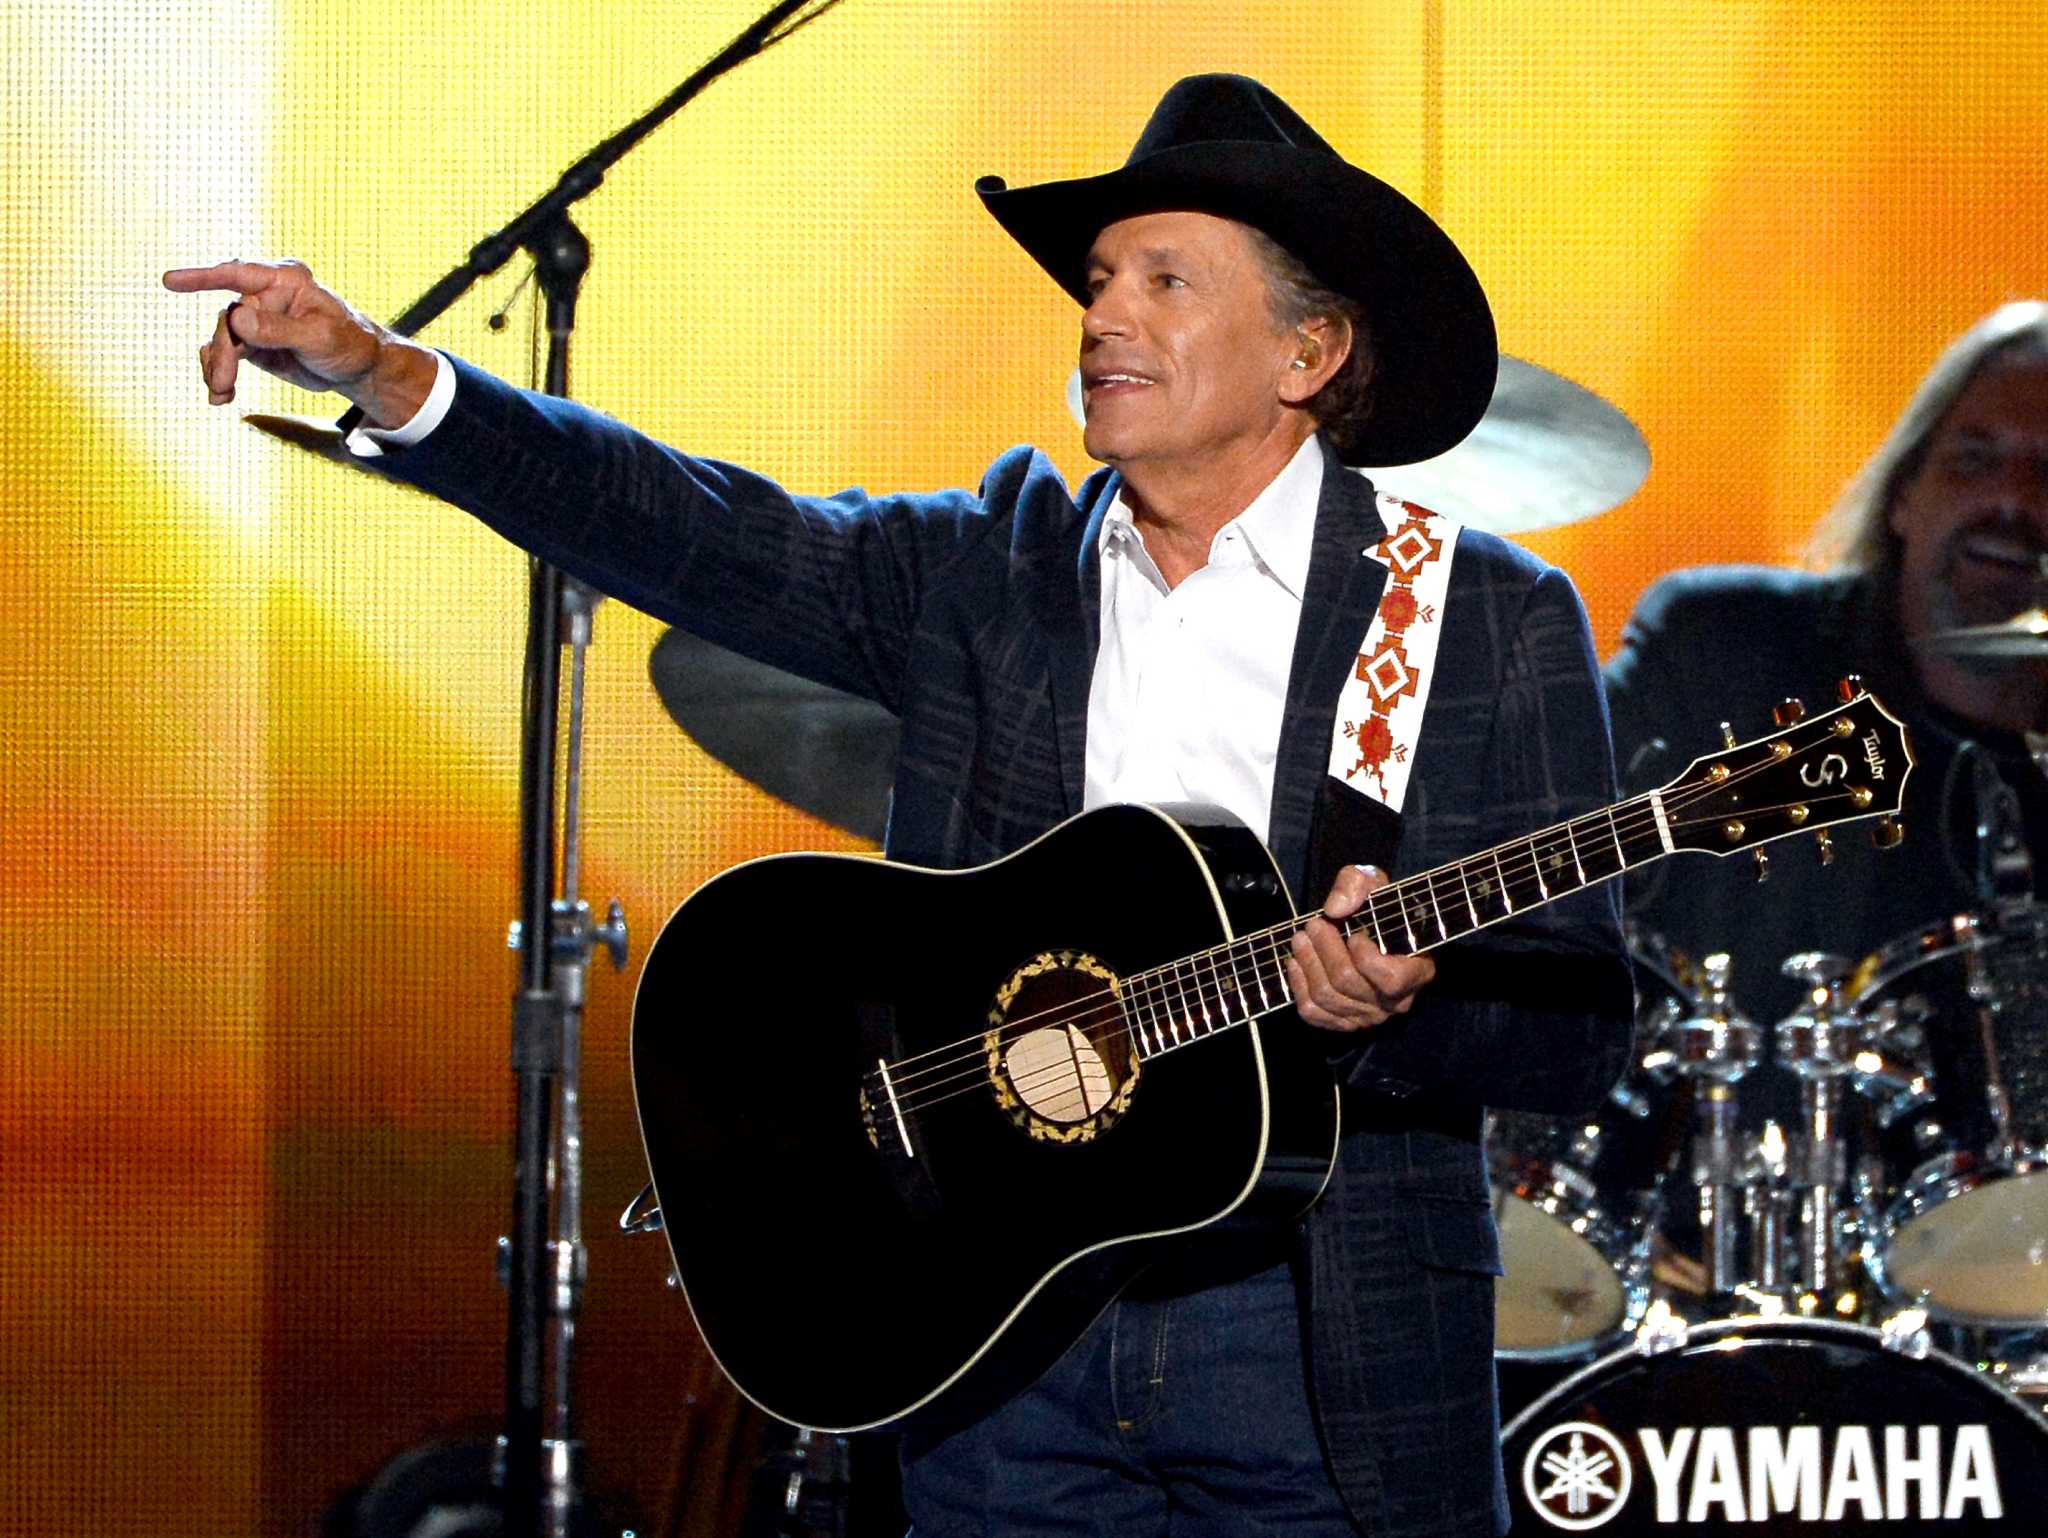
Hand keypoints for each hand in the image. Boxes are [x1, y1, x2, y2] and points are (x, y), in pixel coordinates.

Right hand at [161, 259, 431, 425]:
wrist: (360, 368)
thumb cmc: (349, 344)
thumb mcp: (319, 338)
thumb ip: (278, 329)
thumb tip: (237, 319)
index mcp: (285, 280)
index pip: (238, 274)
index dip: (202, 277)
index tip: (170, 281)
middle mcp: (266, 294)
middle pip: (228, 320)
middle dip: (222, 352)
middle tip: (221, 382)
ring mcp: (256, 319)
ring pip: (222, 339)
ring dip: (216, 366)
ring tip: (220, 393)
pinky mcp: (253, 343)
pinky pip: (226, 354)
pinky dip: (220, 373)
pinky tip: (221, 396)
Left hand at [1287, 863, 1434, 1032]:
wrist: (1368, 928)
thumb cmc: (1376, 907)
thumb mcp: (1372, 881)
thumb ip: (1357, 885)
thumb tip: (1335, 910)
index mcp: (1417, 972)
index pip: (1390, 980)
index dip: (1366, 958)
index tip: (1354, 934)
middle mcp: (1394, 1002)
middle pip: (1349, 983)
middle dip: (1325, 950)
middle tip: (1312, 925)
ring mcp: (1368, 1016)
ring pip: (1328, 998)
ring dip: (1308, 964)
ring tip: (1300, 939)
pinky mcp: (1343, 1021)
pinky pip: (1314, 1013)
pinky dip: (1299, 987)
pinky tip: (1295, 964)